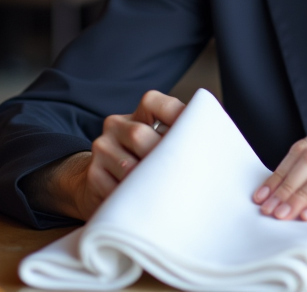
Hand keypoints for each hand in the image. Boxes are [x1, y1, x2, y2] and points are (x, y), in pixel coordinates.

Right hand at [44, 90, 184, 219]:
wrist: (106, 185)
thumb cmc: (149, 164)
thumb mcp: (162, 145)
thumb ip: (181, 138)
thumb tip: (214, 142)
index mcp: (139, 114)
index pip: (152, 102)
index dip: (175, 115)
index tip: (195, 134)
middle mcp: (116, 125)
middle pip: (139, 135)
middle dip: (162, 158)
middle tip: (182, 176)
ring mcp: (102, 148)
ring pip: (128, 166)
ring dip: (148, 183)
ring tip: (165, 194)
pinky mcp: (93, 174)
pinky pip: (115, 188)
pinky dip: (134, 199)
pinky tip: (144, 203)